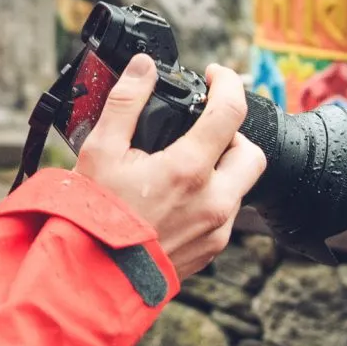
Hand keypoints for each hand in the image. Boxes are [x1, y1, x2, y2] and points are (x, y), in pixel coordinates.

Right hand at [74, 56, 265, 280]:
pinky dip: (211, 197)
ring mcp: (216, 229)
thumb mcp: (100, 150)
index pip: (231, 111)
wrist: (94, 278)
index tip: (215, 76)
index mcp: (188, 170)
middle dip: (234, 135)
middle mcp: (213, 201)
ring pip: (240, 186)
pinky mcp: (211, 250)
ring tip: (184, 166)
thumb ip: (126, 102)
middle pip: (252, 153)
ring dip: (221, 168)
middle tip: (204, 130)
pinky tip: (178, 198)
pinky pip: (226, 214)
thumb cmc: (94, 217)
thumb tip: (143, 67)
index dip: (227, 83)